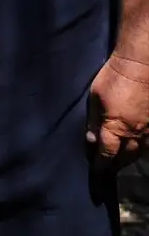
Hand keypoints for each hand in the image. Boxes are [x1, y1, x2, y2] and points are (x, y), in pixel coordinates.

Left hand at [87, 53, 148, 170]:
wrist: (141, 64)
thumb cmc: (113, 78)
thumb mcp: (95, 98)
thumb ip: (94, 121)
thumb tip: (91, 140)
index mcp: (116, 128)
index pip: (107, 153)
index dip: (101, 164)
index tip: (96, 171)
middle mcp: (136, 133)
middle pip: (127, 156)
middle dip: (117, 164)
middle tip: (110, 168)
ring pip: (142, 151)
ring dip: (132, 157)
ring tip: (124, 160)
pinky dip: (145, 147)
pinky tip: (141, 147)